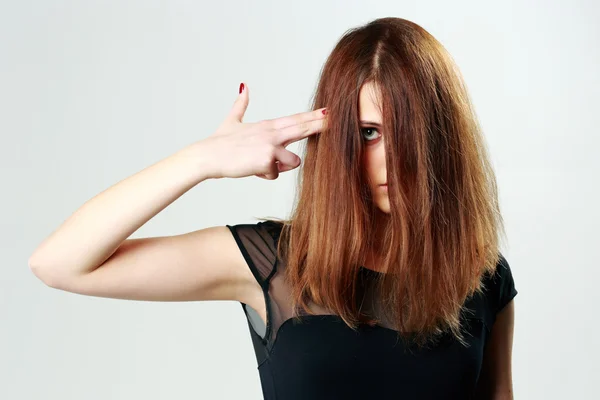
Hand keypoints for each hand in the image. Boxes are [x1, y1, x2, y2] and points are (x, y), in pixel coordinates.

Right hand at [201, 82, 326, 179]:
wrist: (208, 156)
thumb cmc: (220, 142)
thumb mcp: (232, 120)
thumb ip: (241, 104)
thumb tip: (244, 86)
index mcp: (267, 125)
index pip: (296, 119)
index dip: (314, 116)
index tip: (329, 111)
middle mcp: (272, 133)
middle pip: (303, 129)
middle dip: (321, 125)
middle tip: (338, 120)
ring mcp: (271, 145)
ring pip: (294, 161)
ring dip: (280, 166)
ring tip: (260, 163)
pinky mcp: (267, 159)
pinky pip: (275, 173)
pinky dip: (265, 175)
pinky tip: (252, 169)